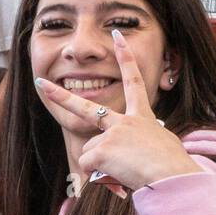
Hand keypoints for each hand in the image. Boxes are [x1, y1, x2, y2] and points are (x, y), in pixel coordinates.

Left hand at [35, 30, 199, 193]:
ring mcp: (112, 133)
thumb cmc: (174, 166)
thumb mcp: (163, 148)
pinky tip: (118, 177)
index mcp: (143, 117)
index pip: (134, 82)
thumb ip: (143, 145)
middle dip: (61, 97)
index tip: (118, 37)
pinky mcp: (102, 150)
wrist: (173, 176)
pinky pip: (89, 167)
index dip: (126, 59)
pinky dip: (100, 176)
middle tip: (41, 84)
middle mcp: (125, 121)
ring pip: (91, 152)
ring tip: (126, 172)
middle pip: (88, 107)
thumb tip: (131, 158)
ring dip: (102, 165)